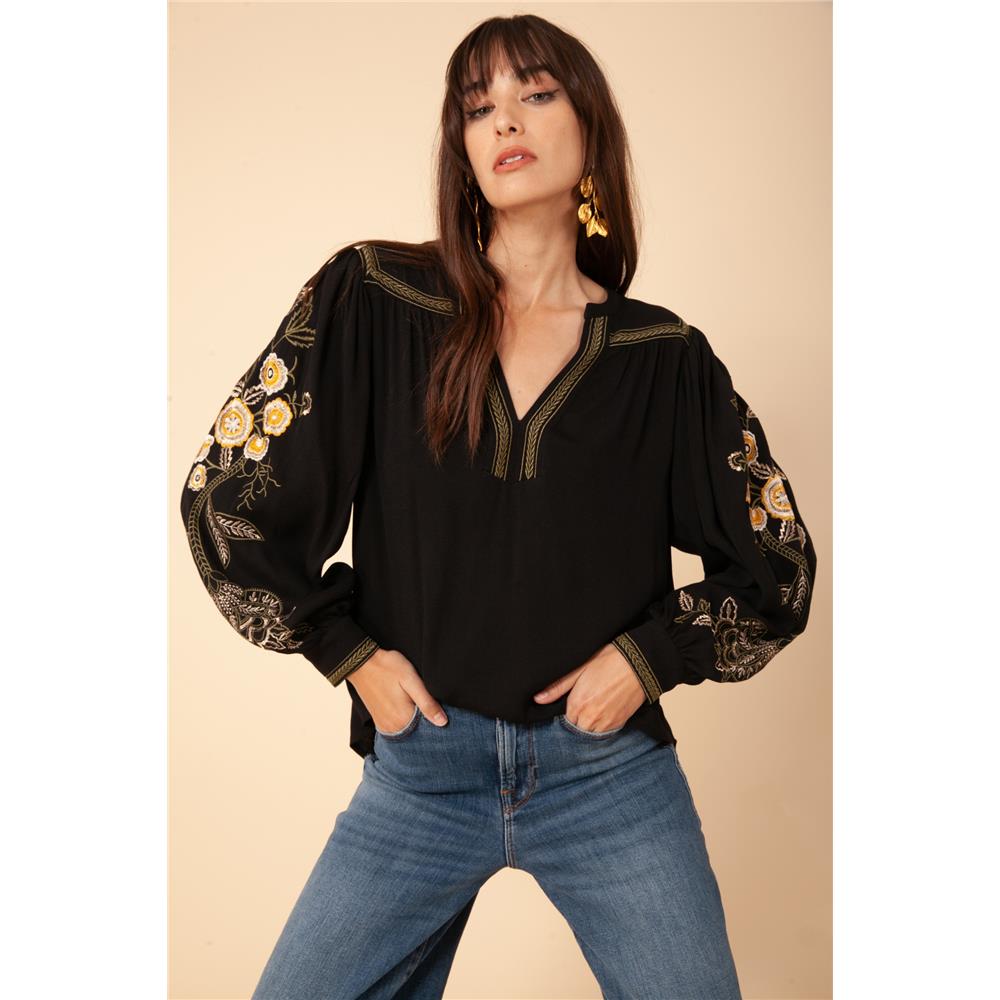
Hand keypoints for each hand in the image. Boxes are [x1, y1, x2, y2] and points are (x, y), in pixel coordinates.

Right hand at [346, 648, 448, 728]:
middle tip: (424, 698)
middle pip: (418, 730)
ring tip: (414, 700)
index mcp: (403, 719)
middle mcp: (393, 728)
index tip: (437, 703)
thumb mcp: (411, 680)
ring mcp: (384, 726)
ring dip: (415, 720)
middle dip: (426, 719)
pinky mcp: (379, 721)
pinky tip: (406, 706)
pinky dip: (404, 721)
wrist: (361, 663)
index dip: (436, 716)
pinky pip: (397, 727)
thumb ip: (427, 703)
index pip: (429, 727)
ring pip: (408, 729)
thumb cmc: (388, 668)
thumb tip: (443, 722)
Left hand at [532, 643, 647, 731]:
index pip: (565, 720)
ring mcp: (606, 723)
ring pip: (591, 733)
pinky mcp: (620, 722)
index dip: (568, 711)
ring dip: (590, 725)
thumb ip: (558, 687)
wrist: (640, 662)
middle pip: (577, 728)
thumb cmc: (609, 660)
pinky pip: (606, 732)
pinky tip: (606, 709)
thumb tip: (538, 699)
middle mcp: (590, 718)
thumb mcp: (580, 668)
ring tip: (596, 706)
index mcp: (577, 704)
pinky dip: (603, 725)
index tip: (574, 701)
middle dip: (578, 719)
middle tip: (586, 703)